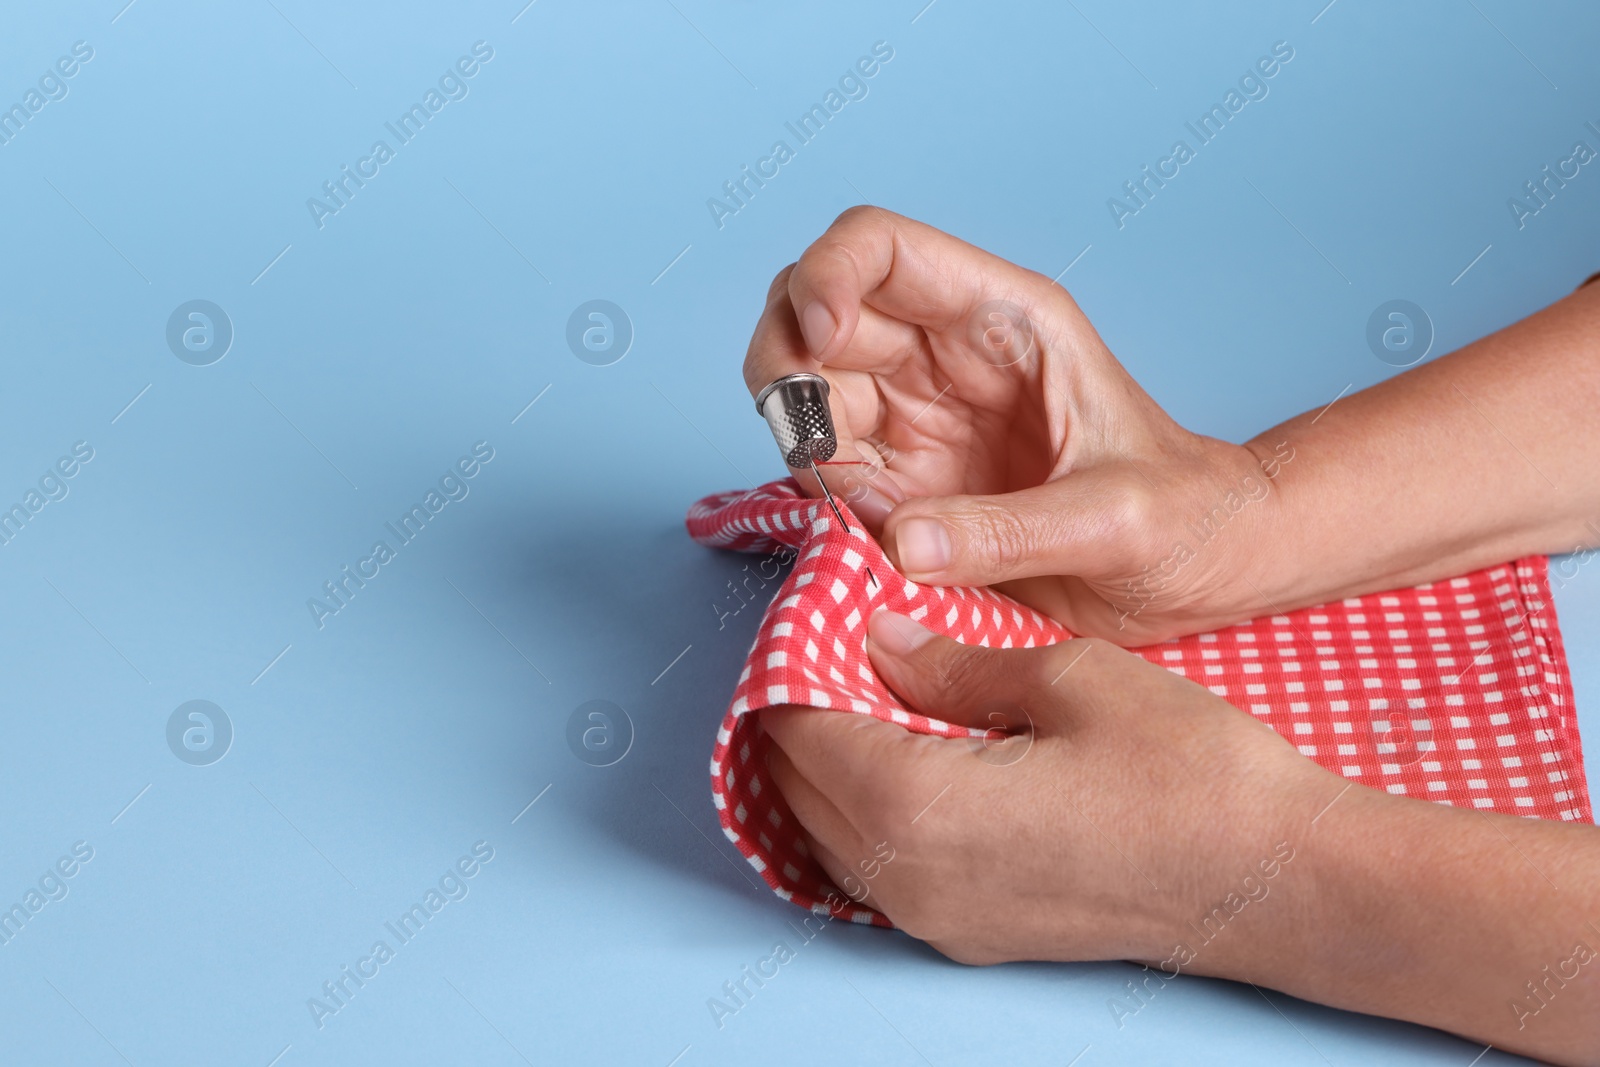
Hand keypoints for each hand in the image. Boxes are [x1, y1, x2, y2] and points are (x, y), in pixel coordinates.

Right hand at [743, 206, 1292, 642]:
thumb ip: (1010, 533)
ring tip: (866, 510)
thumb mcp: (1117, 520)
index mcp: (1003, 321)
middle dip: (785, 368)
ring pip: (806, 394)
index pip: (880, 249)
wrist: (1204, 571)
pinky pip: (828, 474)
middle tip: (808, 443)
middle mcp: (944, 357)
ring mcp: (917, 420)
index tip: (817, 344)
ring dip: (802, 447)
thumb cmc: (1184, 517)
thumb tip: (899, 542)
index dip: (826, 276)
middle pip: (812, 315)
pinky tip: (875, 539)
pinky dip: (825, 505)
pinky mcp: (906, 484)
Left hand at [764, 610, 1599, 1064]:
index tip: (809, 610)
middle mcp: (906, 879)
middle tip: (830, 639)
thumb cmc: (1188, 772)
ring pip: (829, 832)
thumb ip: (952, 662)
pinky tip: (899, 757)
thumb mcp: (1068, 679)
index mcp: (915, 806)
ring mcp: (936, 920)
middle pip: (797, 785)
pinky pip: (876, 868)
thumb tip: (880, 636)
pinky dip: (864, 808)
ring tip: (860, 689)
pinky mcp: (970, 935)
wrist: (1276, 881)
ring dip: (825, 762)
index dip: (795, 659)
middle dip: (800, 707)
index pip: (798, 726)